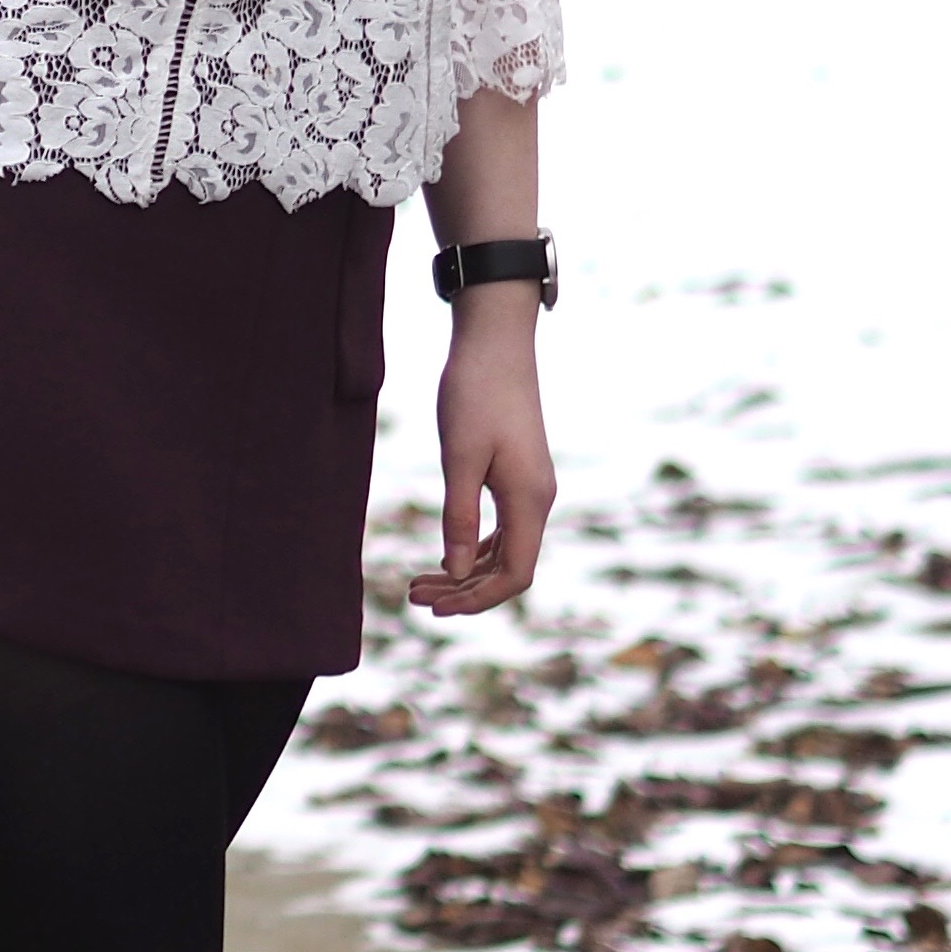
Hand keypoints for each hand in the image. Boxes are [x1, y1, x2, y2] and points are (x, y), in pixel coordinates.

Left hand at [411, 306, 553, 615]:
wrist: (494, 343)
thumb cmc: (473, 394)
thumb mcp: (459, 458)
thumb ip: (460, 518)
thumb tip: (457, 572)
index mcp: (529, 500)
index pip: (515, 575)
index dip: (478, 599)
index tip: (437, 608)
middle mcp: (538, 499)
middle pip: (508, 568)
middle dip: (464, 590)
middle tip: (412, 596)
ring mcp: (530, 487)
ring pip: (505, 549)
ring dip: (466, 571)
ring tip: (419, 582)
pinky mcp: (518, 474)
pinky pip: (503, 527)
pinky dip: (475, 548)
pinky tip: (446, 555)